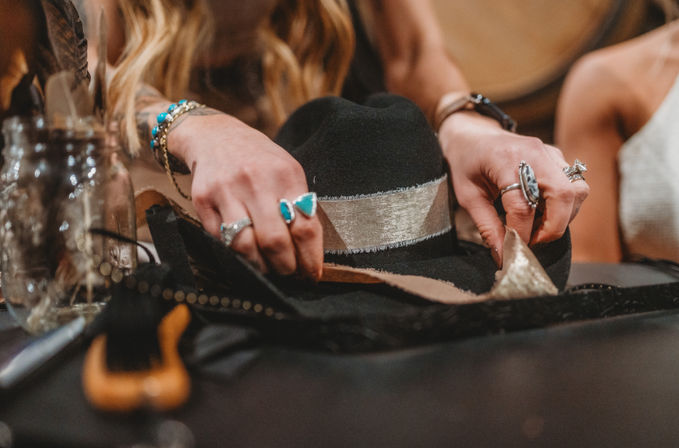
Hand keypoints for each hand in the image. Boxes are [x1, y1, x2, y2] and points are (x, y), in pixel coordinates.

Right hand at [170, 112, 322, 279]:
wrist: (214, 136)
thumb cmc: (258, 160)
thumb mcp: (287, 171)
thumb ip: (299, 205)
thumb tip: (311, 249)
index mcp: (285, 175)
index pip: (305, 227)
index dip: (310, 258)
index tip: (312, 274)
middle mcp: (256, 181)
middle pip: (275, 241)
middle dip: (285, 267)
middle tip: (289, 272)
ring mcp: (227, 191)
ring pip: (245, 246)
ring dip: (260, 266)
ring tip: (268, 268)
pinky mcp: (203, 200)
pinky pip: (221, 240)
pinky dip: (236, 254)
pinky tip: (246, 255)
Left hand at [438, 111, 588, 265]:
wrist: (472, 134)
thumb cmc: (466, 163)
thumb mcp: (467, 196)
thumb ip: (487, 226)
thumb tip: (503, 255)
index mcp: (505, 160)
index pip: (523, 205)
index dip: (522, 233)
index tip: (513, 250)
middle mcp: (534, 153)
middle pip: (563, 195)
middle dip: (553, 227)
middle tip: (533, 241)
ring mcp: (549, 153)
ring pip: (577, 190)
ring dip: (562, 217)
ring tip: (537, 226)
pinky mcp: (557, 157)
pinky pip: (574, 185)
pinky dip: (564, 205)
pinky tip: (541, 212)